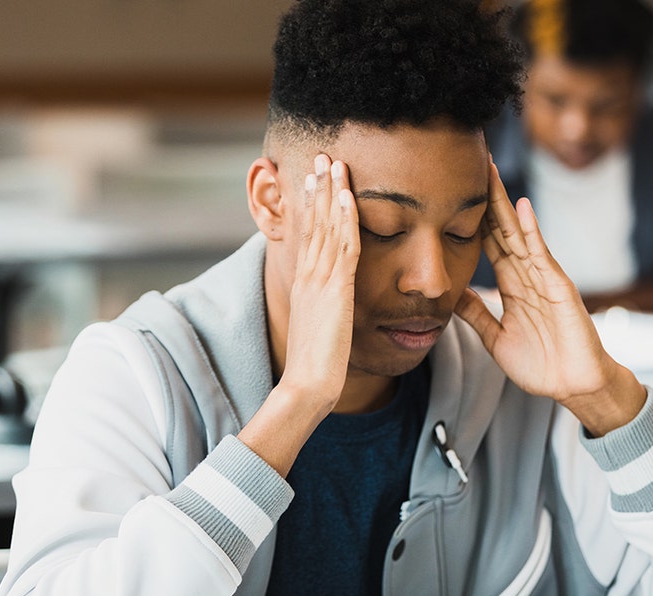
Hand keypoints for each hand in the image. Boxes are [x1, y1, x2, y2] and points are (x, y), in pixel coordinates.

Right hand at [278, 154, 360, 411]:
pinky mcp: (335, 288)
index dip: (311, 203)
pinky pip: (342, 246)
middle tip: (322, 155)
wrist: (308, 383)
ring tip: (334, 162)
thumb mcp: (318, 326)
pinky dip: (344, 218)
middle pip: (313, 221)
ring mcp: (320, 279)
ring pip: (326, 226)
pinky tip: (347, 196)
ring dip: (331, 192)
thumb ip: (324, 308)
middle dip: (318, 187)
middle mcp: (308, 274)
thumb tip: (329, 303)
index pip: (307, 232)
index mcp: (304, 281)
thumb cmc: (315, 364)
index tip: (314, 177)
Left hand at [455, 163, 646, 435]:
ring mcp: (544, 278)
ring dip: (504, 204)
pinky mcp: (559, 287)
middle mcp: (527, 276)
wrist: (573, 386)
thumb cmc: (541, 365)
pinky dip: (532, 231)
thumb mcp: (495, 338)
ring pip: (519, 234)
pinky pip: (542, 255)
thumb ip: (475, 315)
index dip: (472, 219)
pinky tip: (521, 208)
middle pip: (502, 229)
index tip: (454, 193)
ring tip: (489, 173)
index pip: (489, 244)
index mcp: (512, 287)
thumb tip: (452, 295)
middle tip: (469, 165)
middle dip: (486, 199)